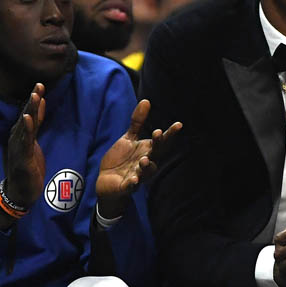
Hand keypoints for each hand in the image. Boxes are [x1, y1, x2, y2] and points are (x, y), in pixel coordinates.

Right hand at [4, 85, 46, 209]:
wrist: (21, 191)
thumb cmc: (28, 166)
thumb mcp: (34, 141)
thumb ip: (37, 123)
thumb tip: (41, 103)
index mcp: (20, 134)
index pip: (29, 114)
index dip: (35, 100)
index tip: (41, 85)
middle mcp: (17, 138)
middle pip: (26, 116)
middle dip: (33, 101)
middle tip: (39, 85)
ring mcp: (18, 147)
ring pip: (25, 126)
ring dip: (30, 110)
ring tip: (34, 96)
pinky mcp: (22, 157)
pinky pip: (24, 141)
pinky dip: (26, 128)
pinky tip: (27, 118)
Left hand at [95, 100, 180, 218]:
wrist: (107, 181)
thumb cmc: (121, 159)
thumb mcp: (128, 138)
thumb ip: (138, 122)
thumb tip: (146, 101)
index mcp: (148, 151)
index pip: (162, 142)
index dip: (170, 134)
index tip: (178, 124)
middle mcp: (146, 163)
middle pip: (156, 154)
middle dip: (158, 145)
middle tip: (158, 133)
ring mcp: (138, 175)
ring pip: (146, 172)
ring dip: (147, 166)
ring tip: (144, 160)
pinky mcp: (127, 186)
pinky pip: (131, 186)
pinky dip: (133, 183)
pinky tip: (133, 180)